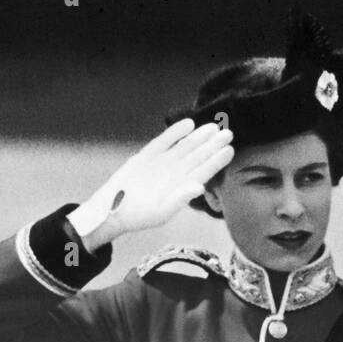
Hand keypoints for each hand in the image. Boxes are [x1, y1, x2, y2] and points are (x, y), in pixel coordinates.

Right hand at [68, 119, 233, 250]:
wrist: (113, 209)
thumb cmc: (139, 216)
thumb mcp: (161, 212)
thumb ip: (180, 199)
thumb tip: (200, 187)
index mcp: (182, 188)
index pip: (203, 172)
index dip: (216, 161)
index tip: (229, 150)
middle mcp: (175, 174)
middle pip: (197, 157)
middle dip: (212, 145)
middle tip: (229, 133)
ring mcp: (163, 164)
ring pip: (184, 147)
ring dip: (198, 137)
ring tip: (213, 127)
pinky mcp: (148, 156)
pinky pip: (164, 141)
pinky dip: (175, 133)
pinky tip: (188, 124)